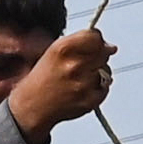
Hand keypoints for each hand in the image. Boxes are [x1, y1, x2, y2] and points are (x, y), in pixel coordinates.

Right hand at [2, 28, 118, 135]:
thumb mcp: (54, 51)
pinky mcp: (90, 100)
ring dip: (98, 73)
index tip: (96, 44)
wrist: (32, 106)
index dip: (97, 40)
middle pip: (103, 52)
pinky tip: (81, 90)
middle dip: (98, 56)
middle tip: (83, 65)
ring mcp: (83, 84)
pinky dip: (98, 89)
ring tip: (79, 79)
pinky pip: (105, 88)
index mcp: (63, 49)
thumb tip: (110, 46)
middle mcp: (74, 65)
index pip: (95, 37)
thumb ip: (81, 43)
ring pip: (106, 71)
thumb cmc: (44, 77)